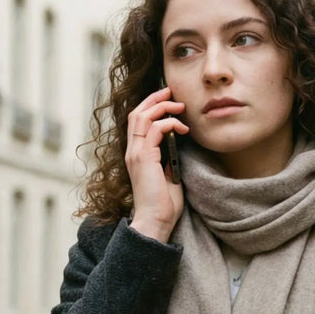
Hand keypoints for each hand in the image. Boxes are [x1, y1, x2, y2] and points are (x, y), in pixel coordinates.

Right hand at [125, 87, 188, 243]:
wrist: (155, 221)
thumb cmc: (163, 204)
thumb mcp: (167, 175)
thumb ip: (168, 158)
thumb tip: (177, 144)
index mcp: (136, 155)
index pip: (137, 121)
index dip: (150, 106)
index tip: (168, 100)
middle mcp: (132, 151)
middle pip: (136, 113)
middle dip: (154, 99)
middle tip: (171, 92)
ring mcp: (136, 154)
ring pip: (142, 117)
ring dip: (162, 107)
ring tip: (180, 107)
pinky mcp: (144, 158)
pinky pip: (153, 130)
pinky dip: (169, 124)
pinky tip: (183, 129)